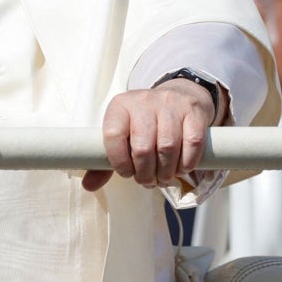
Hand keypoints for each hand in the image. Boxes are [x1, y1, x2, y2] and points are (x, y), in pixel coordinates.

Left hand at [85, 78, 221, 191]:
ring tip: (164, 178)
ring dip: (166, 171)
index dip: (119, 161)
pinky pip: (192, 143)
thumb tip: (88, 186)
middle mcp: (143, 101)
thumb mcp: (123, 135)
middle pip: (142, 147)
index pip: (113, 135)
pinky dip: (187, 162)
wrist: (179, 95)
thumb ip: (104, 161)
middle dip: (146, 173)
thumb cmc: (145, 123)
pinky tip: (182, 168)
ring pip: (168, 147)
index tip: (126, 173)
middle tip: (148, 181)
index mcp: (120, 106)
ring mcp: (170, 104)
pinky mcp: (193, 111)